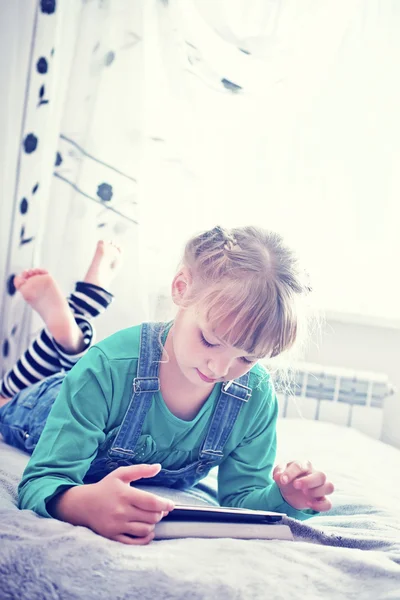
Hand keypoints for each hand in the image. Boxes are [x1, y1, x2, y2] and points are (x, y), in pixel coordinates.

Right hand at [56, 463, 174, 544]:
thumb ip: (141, 470)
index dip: (165, 504)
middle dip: (160, 513)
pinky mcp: (113, 536)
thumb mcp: (121, 474)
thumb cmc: (105, 487)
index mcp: (125, 494)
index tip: (171, 505)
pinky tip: (148, 532)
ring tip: (150, 518)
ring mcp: (117, 526)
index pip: (152, 502)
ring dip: (152, 524)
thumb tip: (158, 467)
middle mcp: (121, 511)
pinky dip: (145, 538)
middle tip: (159, 509)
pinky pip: (135, 542)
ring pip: (145, 530)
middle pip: (151, 517)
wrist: (83, 504)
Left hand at [273, 460, 333, 511]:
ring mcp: (320, 487)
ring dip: (317, 491)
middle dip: (308, 481)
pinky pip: (328, 503)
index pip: (300, 466)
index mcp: (304, 466)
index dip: (291, 473)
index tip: (282, 480)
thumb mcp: (280, 473)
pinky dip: (320, 505)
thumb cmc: (287, 478)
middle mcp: (315, 474)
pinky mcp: (322, 499)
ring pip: (329, 487)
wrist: (290, 491)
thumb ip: (279, 472)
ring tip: (305, 493)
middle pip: (321, 475)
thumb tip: (278, 476)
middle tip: (296, 485)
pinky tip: (309, 504)